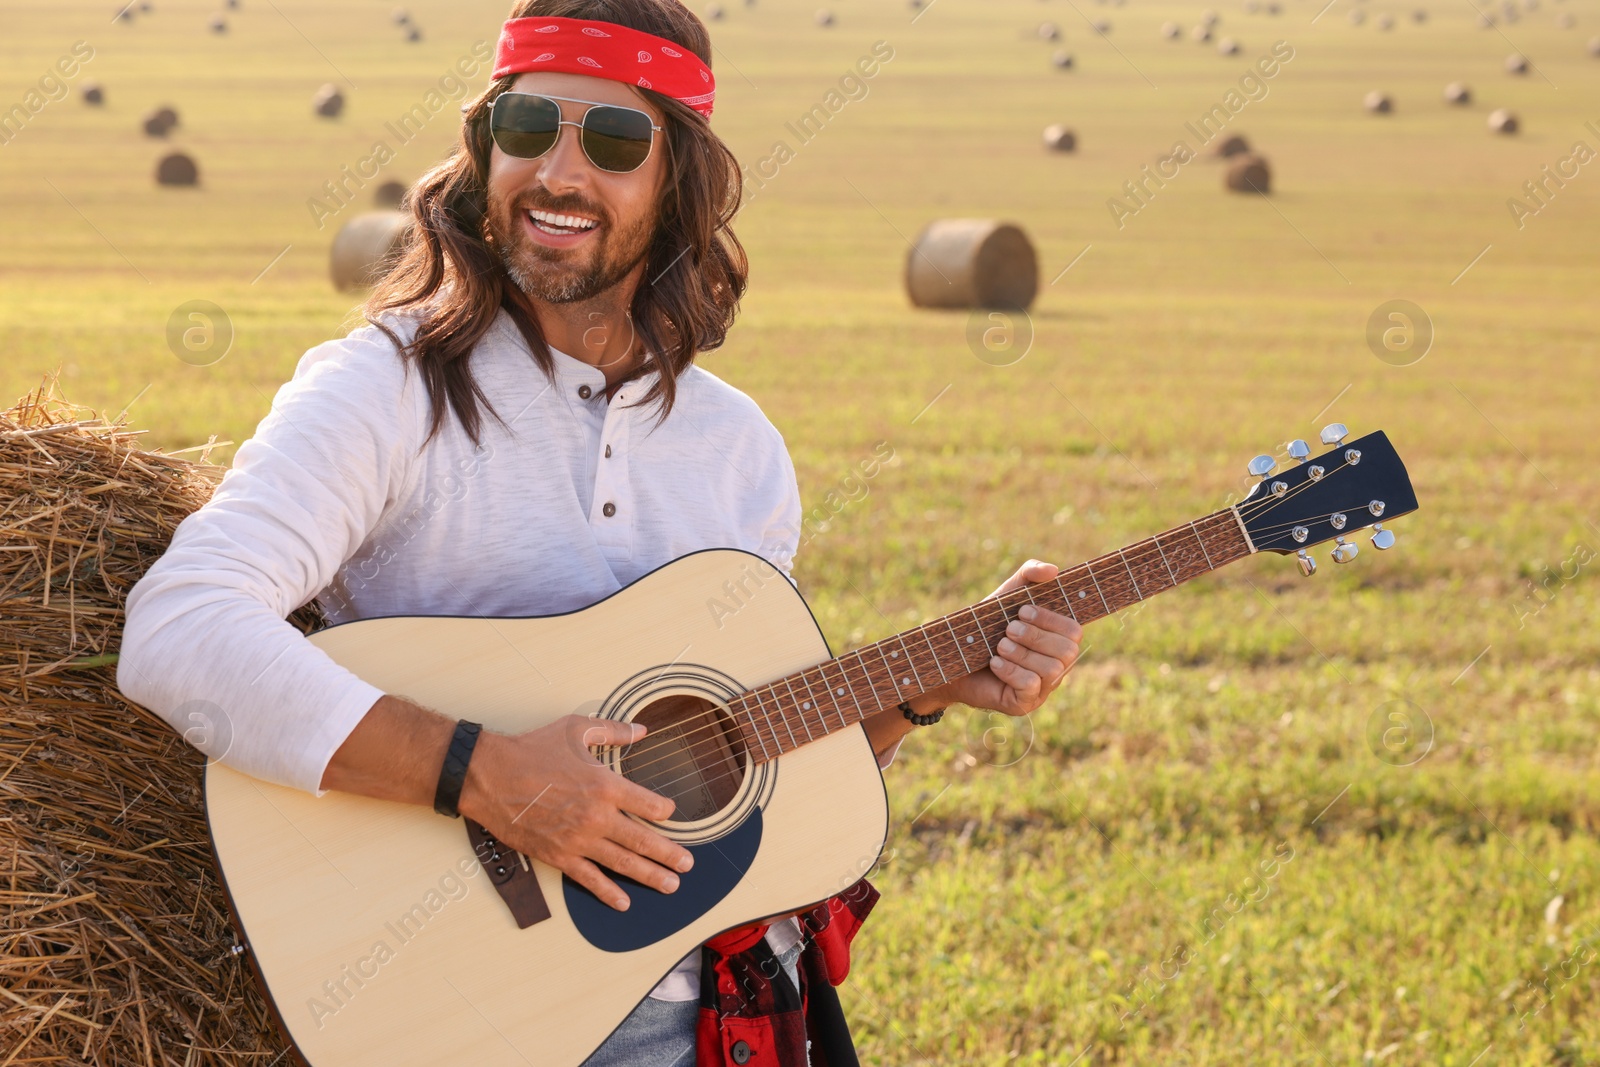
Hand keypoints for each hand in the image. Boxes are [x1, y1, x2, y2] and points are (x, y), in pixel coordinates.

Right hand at [458, 715, 692, 911]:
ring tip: (671, 884)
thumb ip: (613, 731)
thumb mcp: (576, 728)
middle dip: (670, 854)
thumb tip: (641, 729)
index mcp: (605, 785)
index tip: (670, 814)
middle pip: (644, 840)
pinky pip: (589, 878)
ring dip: (650, 875)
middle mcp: (597, 816)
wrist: (489, 776)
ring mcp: (578, 840)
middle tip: (687, 864)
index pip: (650, 805)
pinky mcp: (558, 855)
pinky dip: (608, 892)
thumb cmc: (531, 750)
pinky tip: (624, 902)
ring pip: (623, 863)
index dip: (665, 811)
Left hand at [924, 559, 1082, 716]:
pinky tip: (994, 663)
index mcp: (1058, 641)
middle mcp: (1057, 666)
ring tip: (999, 646)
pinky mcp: (1024, 704)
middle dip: (1035, 636)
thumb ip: (1030, 575)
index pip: (1074, 631)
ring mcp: (1043, 689)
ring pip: (1051, 670)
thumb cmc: (985, 626)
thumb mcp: (1006, 594)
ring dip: (1022, 653)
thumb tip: (1053, 571)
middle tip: (1008, 629)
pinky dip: (1012, 670)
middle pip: (1067, 651)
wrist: (952, 657)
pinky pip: (1031, 687)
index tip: (1022, 610)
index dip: (1051, 619)